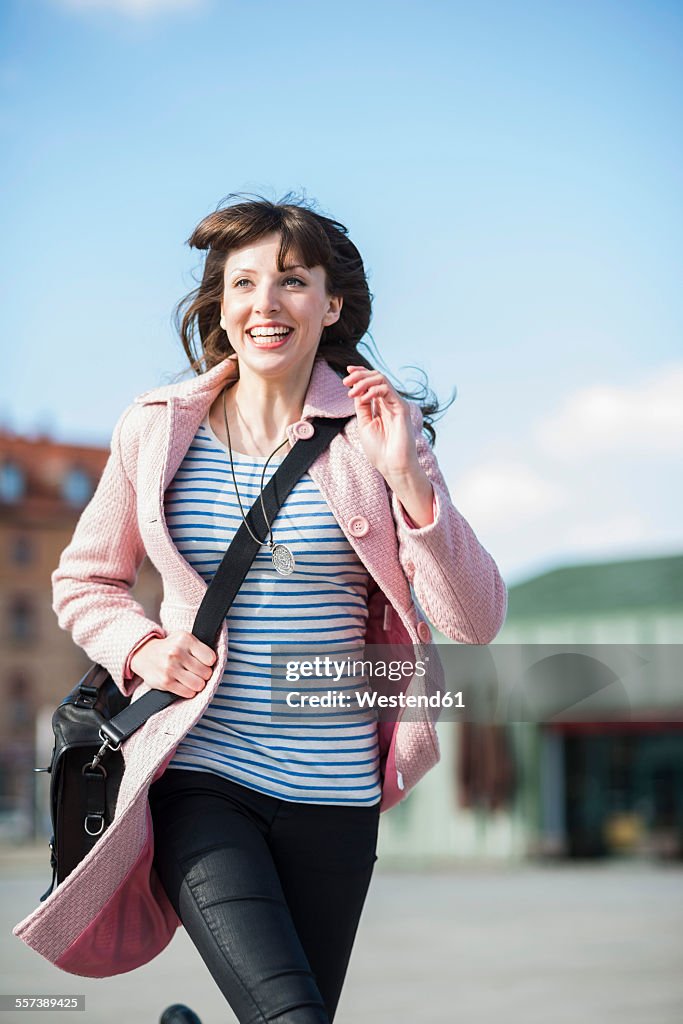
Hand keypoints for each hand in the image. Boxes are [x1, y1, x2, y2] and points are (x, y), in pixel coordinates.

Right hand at [129, 630, 216, 698]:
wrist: (144, 654)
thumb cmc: (170, 647)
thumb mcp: (184, 638)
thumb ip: (200, 647)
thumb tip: (217, 663)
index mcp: (185, 639)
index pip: (211, 658)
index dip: (209, 662)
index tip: (204, 662)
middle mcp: (177, 653)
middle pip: (206, 673)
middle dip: (204, 674)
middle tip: (198, 672)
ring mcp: (170, 668)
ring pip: (199, 684)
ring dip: (198, 684)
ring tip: (192, 679)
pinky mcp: (165, 682)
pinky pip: (188, 693)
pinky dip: (189, 691)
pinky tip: (184, 684)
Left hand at [343, 365, 420, 482]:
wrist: (392, 466)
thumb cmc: (380, 450)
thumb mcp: (364, 424)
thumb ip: (362, 407)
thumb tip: (356, 391)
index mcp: (381, 406)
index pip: (372, 383)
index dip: (360, 374)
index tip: (346, 372)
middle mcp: (389, 402)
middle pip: (376, 377)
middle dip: (359, 375)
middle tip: (345, 382)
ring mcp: (396, 404)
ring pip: (381, 379)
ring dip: (364, 381)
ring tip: (352, 391)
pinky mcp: (402, 407)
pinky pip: (387, 390)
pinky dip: (373, 390)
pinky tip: (363, 398)